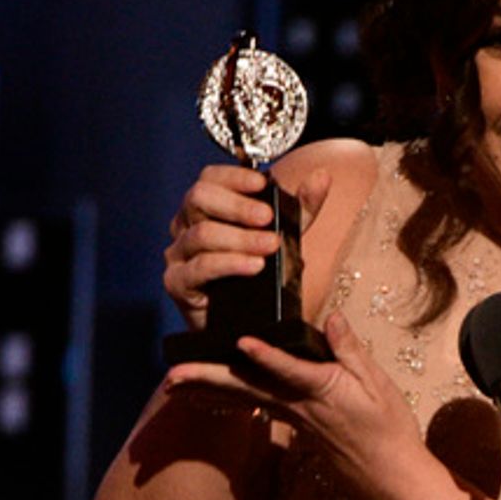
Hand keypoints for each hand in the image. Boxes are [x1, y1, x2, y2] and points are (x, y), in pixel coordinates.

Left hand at [162, 308, 425, 499]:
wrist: (388, 474)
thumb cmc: (388, 428)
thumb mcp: (378, 384)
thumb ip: (350, 350)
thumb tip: (332, 317)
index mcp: (322, 390)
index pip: (289, 370)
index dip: (266, 354)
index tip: (242, 341)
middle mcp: (298, 405)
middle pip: (246, 388)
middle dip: (208, 379)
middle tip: (172, 376)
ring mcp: (292, 417)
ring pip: (242, 399)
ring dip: (206, 390)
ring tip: (172, 386)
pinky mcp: (293, 424)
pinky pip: (253, 407)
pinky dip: (227, 400)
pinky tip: (208, 397)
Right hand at [163, 161, 332, 326]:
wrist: (242, 322)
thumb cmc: (256, 276)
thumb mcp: (285, 237)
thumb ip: (301, 208)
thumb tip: (322, 177)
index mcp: (206, 207)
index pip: (210, 178)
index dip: (234, 177)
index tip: (263, 184)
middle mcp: (186, 225)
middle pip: (199, 198)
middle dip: (236, 206)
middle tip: (267, 217)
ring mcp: (179, 253)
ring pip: (202, 234)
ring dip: (240, 238)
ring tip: (269, 246)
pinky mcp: (177, 283)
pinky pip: (200, 267)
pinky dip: (230, 264)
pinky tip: (254, 266)